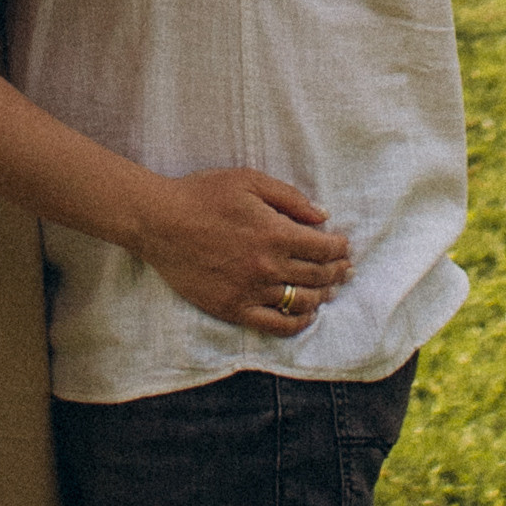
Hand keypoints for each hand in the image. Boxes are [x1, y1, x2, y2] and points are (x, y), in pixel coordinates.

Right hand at [130, 172, 352, 335]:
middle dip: (337, 272)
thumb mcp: (248, 180)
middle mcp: (268, 266)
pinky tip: (305, 315)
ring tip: (329, 290)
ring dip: (323, 296)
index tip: (344, 247)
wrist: (160, 222)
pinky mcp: (234, 308)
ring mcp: (251, 290)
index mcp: (274, 233)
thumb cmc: (202, 194)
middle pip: (317, 276)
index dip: (339, 248)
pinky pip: (276, 324)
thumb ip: (289, 198)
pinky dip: (297, 322)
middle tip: (345, 270)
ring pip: (302, 301)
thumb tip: (322, 216)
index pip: (323, 248)